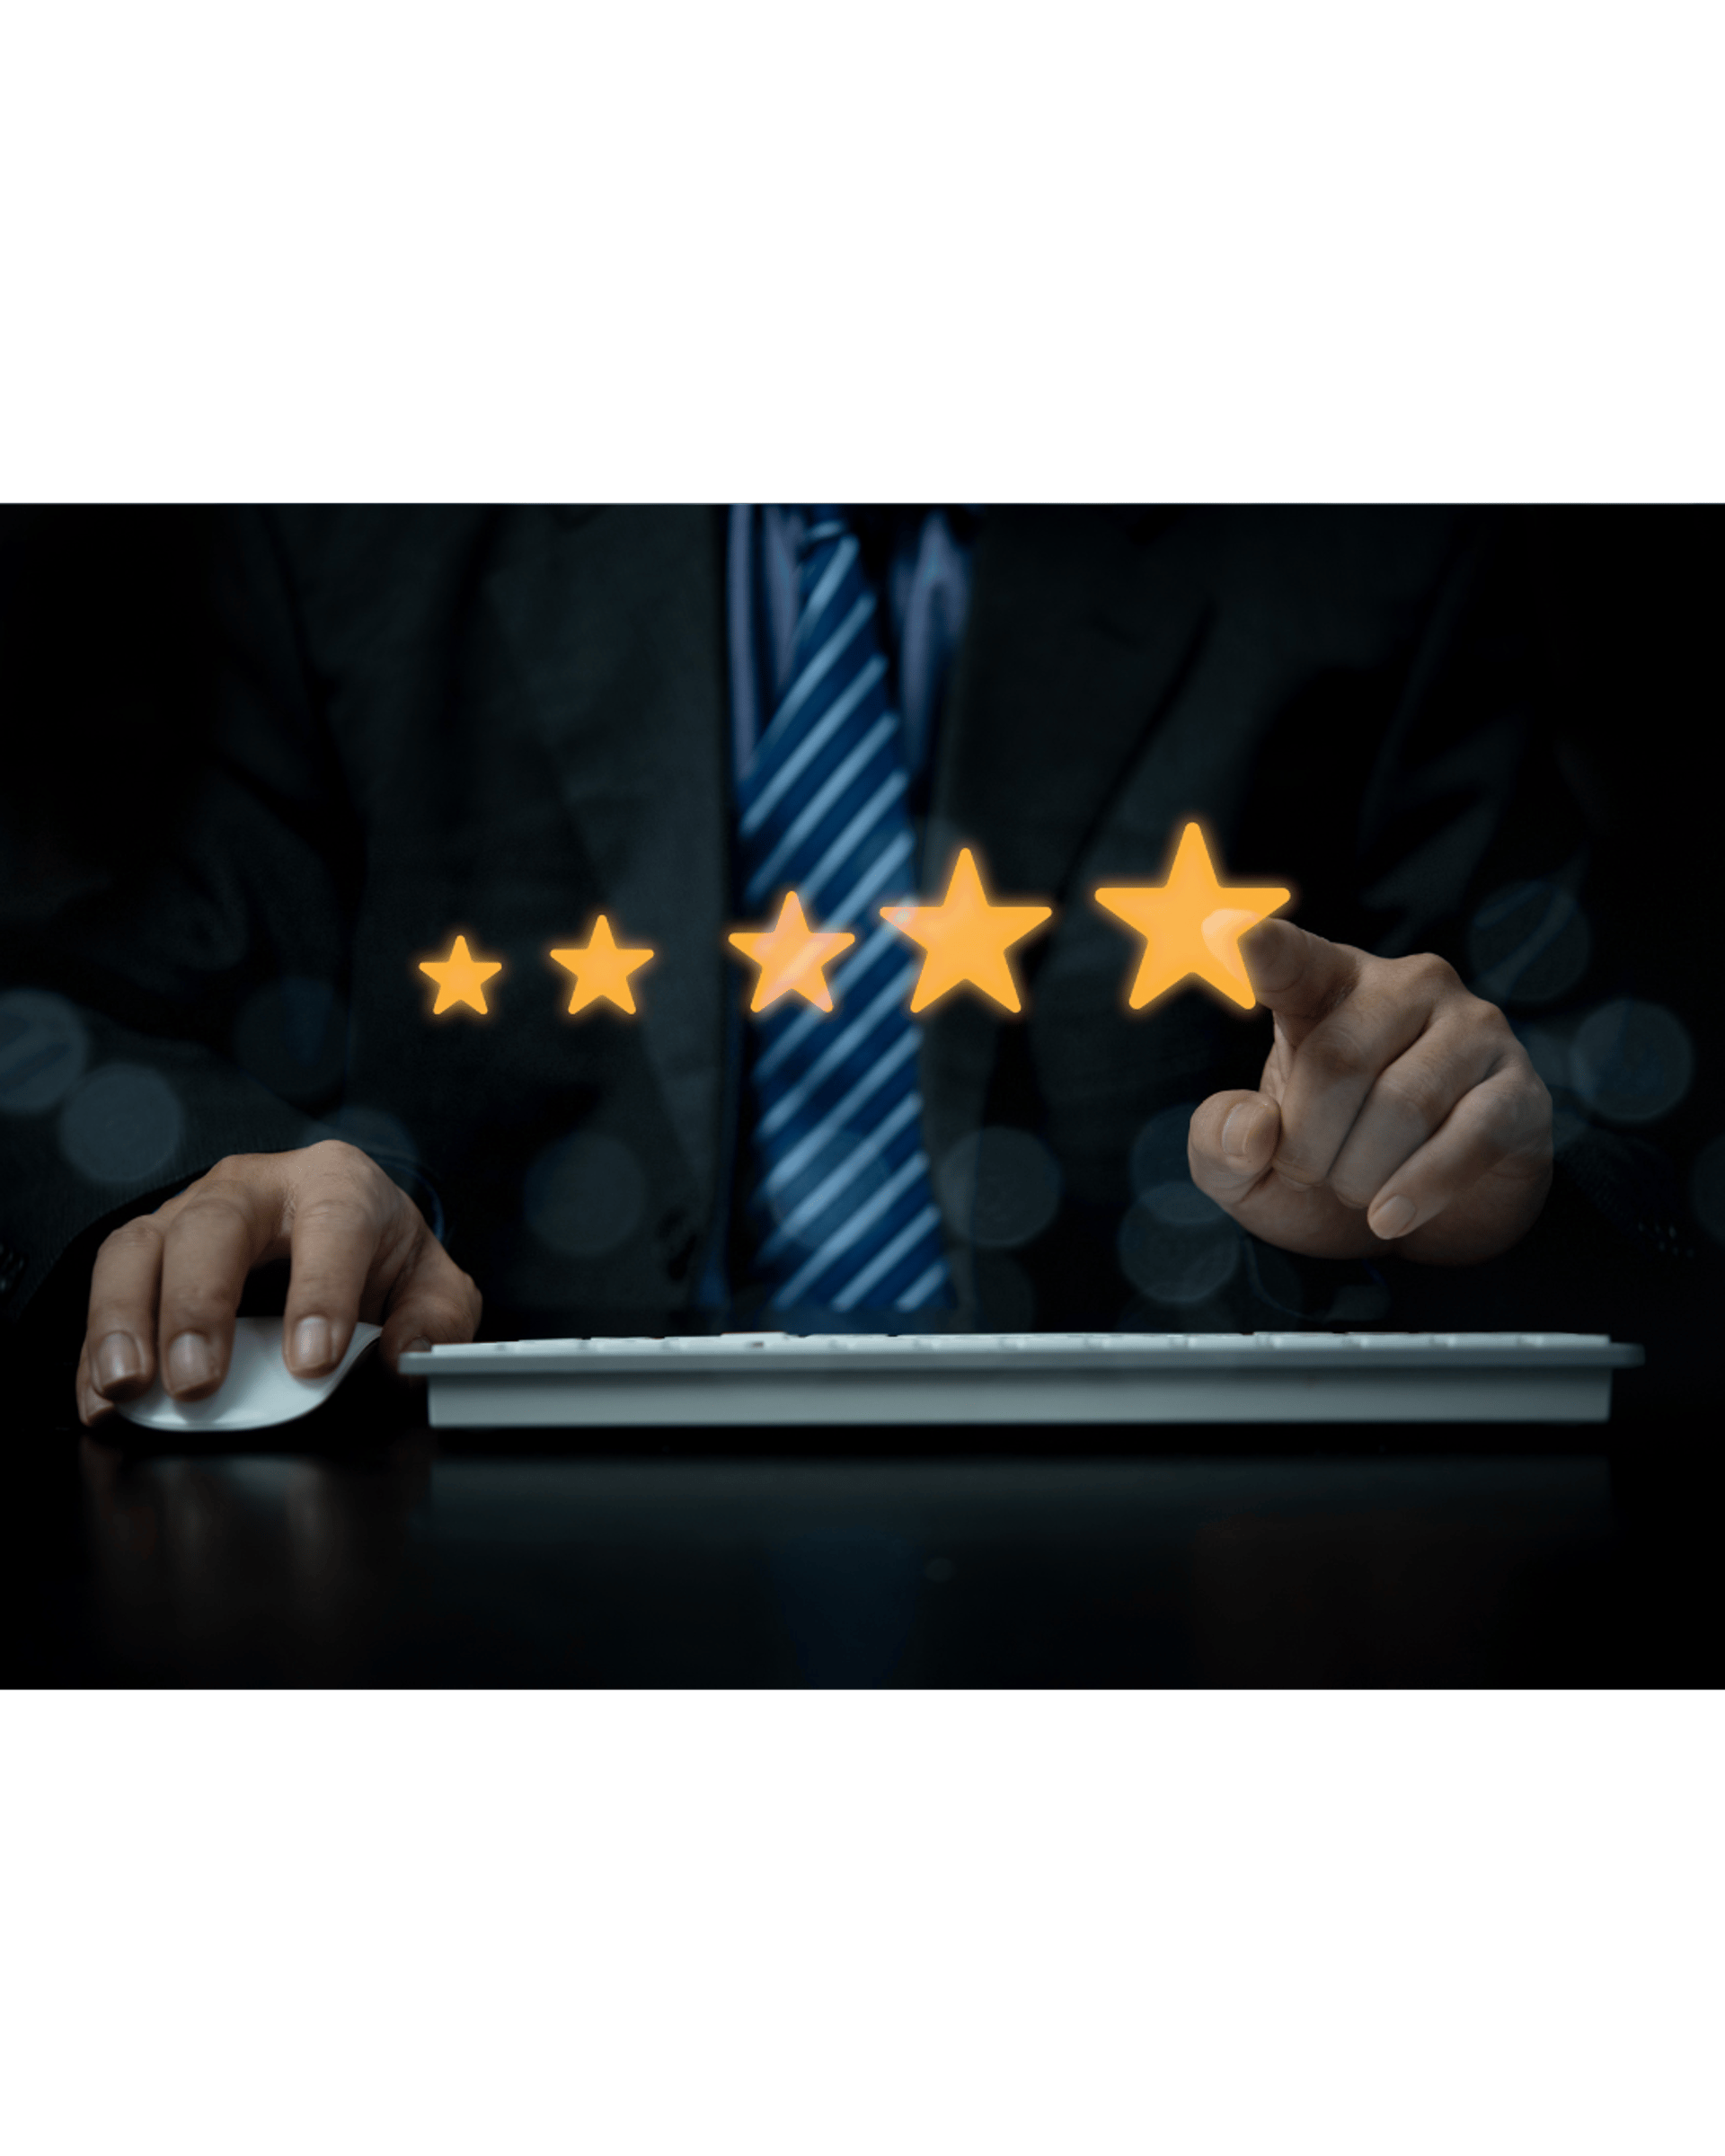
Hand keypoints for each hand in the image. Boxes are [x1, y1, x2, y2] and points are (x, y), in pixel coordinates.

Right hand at [75, 1139, 481, 1427]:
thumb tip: (405, 1361)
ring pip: (139, 1247)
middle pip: (212, 1225)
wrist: (340, 1232)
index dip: (321, 1292)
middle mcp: (254, 1186)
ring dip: (124, 1320)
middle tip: (200, 1382)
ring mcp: (189, 1214)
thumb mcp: (431, 1284)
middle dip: (199, 1304)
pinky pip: (106, 1291)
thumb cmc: (381, 1255)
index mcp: (338, 1183)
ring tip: (129, 1387)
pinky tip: (102, 1400)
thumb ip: (434, 1322)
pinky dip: (95, 1349)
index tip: (313, 1361)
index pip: (331, 1224)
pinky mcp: (148, 1252)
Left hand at [1187, 920, 1551, 1264]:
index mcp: (1325, 985)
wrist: (1413, 1231)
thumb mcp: (1246, 1170)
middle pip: (1338, 1061)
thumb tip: (1253, 1127)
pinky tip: (1392, 1215)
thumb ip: (1219, 1143)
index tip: (1233, 931)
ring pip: (1403, 1104)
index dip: (1265, 949)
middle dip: (1309, 1145)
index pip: (1292, 959)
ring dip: (1361, 1174)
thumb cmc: (1322, 1171)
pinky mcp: (1521, 1089)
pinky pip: (1470, 1136)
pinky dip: (1420, 1188)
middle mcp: (1406, 987)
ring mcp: (1473, 1030)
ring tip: (1356, 1190)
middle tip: (1310, 1174)